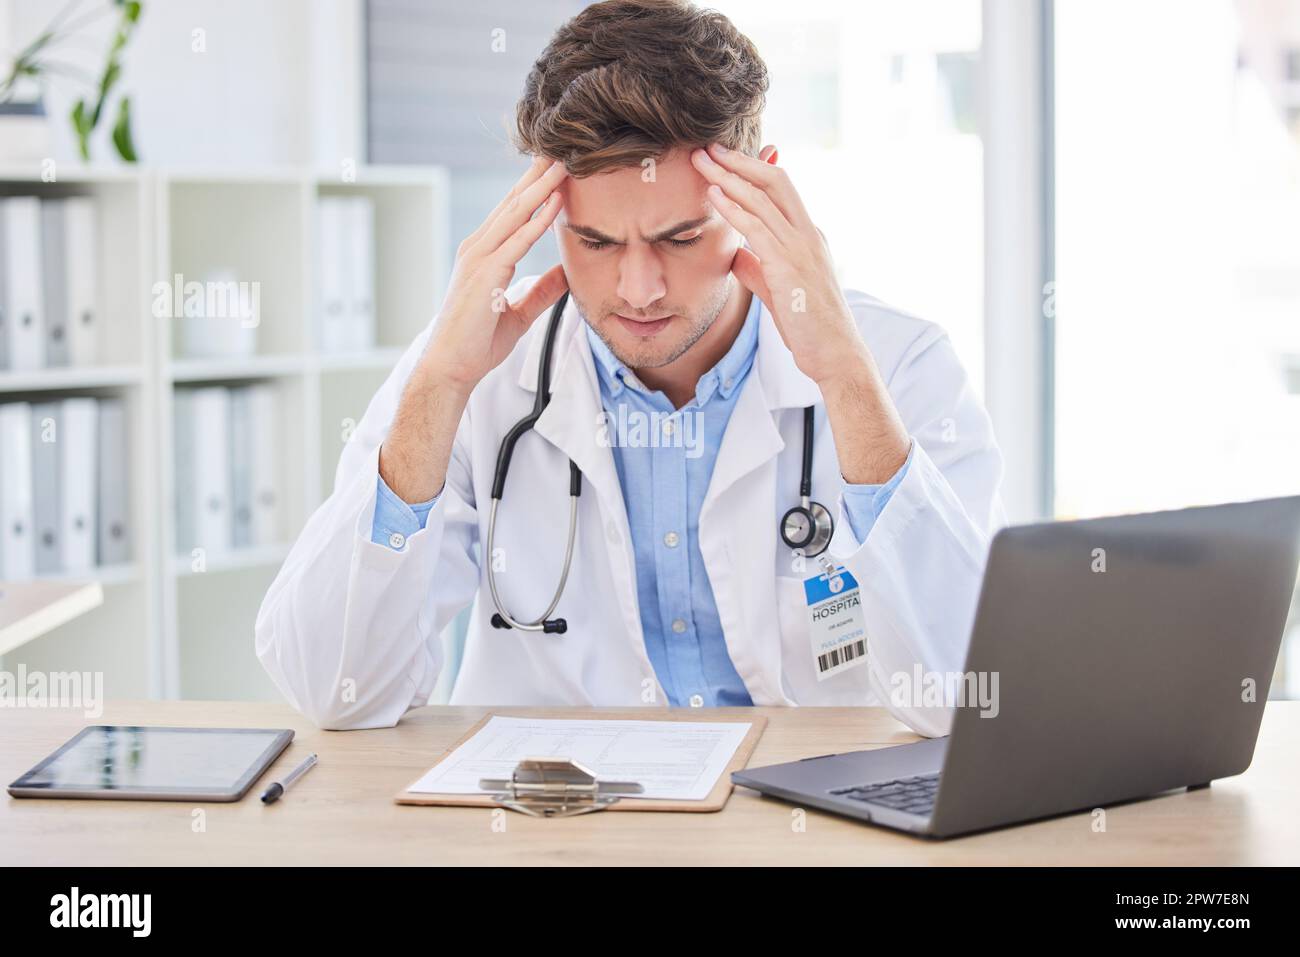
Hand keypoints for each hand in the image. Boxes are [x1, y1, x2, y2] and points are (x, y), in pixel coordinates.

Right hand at [422, 156, 569, 394]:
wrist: (451, 367)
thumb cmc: (478, 342)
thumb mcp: (519, 312)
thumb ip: (541, 291)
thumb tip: (565, 274)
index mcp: (484, 254)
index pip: (513, 212)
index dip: (534, 188)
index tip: (556, 166)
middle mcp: (478, 248)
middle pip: (513, 202)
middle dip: (538, 174)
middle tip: (562, 147)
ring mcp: (479, 258)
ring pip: (515, 213)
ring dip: (541, 187)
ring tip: (564, 163)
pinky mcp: (485, 273)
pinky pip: (517, 240)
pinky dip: (538, 220)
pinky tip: (556, 202)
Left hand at [690, 144, 867, 388]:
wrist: (835, 354)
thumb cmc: (810, 326)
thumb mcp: (778, 291)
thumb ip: (759, 269)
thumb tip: (737, 256)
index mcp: (808, 236)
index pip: (781, 190)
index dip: (752, 170)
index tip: (724, 159)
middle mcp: (808, 234)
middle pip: (773, 181)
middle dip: (739, 161)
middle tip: (707, 148)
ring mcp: (801, 247)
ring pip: (763, 198)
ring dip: (729, 176)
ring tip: (701, 161)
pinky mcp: (789, 265)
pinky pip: (757, 227)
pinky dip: (733, 208)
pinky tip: (714, 196)